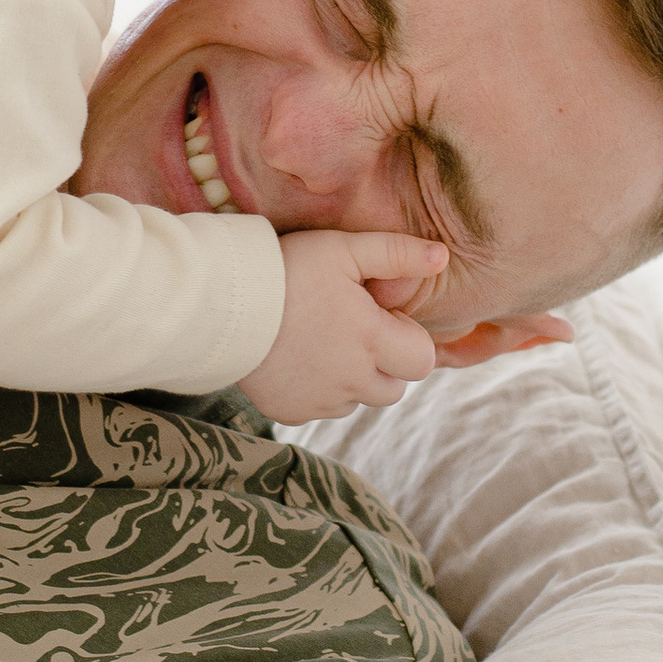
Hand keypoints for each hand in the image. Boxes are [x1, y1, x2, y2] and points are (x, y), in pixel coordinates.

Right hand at [237, 227, 447, 422]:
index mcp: (373, 342)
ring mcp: (320, 402)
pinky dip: (317, 390)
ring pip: (358, 400)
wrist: (220, 304)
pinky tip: (296, 359)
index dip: (406, 336)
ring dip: (352, 378)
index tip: (376, 314)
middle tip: (350, 328)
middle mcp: (352, 381)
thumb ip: (396, 253)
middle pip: (394, 388)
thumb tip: (443, 256)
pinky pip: (320, 409)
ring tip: (321, 341)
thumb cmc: (285, 270)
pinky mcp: (290, 412)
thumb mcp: (342, 249)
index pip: (423, 359)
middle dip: (384, 363)